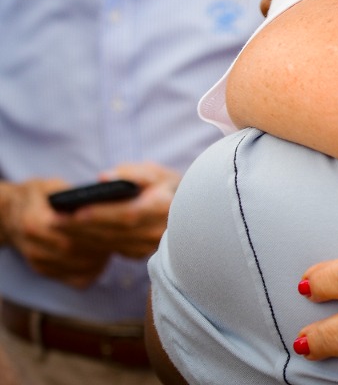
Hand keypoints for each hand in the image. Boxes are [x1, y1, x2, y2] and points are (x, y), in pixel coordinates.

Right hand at [0, 179, 110, 287]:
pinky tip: (105, 255)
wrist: (12, 215)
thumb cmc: (40, 196)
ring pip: (80, 268)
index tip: (118, 223)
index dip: (96, 229)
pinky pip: (77, 279)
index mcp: (34, 222)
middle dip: (103, 244)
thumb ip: (76, 194)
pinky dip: (95, 269)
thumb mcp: (54, 186)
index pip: (70, 232)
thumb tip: (109, 194)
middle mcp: (34, 246)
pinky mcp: (46, 271)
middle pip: (77, 252)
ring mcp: (39, 262)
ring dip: (103, 257)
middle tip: (125, 235)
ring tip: (119, 243)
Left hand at [54, 163, 179, 259]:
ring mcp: (152, 247)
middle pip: (115, 233)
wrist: (192, 210)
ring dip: (82, 237)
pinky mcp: (141, 255)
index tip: (77, 211)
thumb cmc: (168, 186)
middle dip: (82, 227)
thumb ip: (131, 172)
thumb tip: (102, 178)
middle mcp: (161, 232)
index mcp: (166, 208)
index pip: (129, 215)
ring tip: (57, 226)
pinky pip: (112, 250)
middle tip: (54, 220)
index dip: (102, 214)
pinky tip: (73, 234)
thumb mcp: (156, 172)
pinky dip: (91, 242)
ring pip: (111, 245)